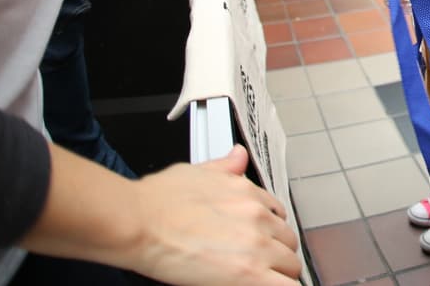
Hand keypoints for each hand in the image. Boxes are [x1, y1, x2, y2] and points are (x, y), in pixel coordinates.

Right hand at [125, 146, 301, 284]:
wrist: (138, 221)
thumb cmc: (157, 202)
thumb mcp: (197, 171)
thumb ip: (225, 167)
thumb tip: (238, 156)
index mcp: (247, 192)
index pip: (278, 215)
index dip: (270, 232)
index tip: (263, 243)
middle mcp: (257, 216)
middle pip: (288, 242)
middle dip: (276, 254)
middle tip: (258, 266)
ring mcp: (257, 244)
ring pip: (291, 266)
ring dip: (278, 273)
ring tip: (259, 278)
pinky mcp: (249, 273)